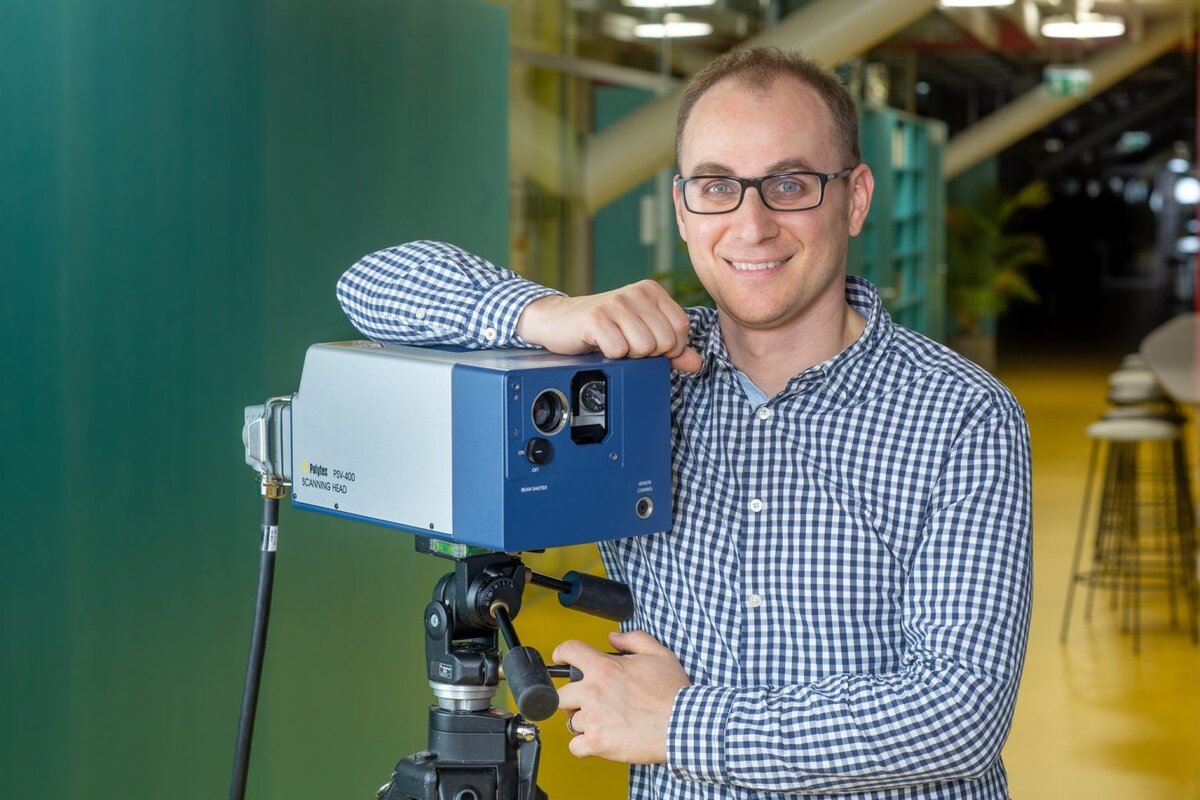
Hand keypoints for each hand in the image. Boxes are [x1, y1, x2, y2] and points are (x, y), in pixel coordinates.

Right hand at [517, 281, 702, 372]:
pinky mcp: (596, 318)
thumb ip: (672, 349)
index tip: (647, 344)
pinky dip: (610, 356)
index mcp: (652, 291)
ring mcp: (616, 303)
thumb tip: (696, 363)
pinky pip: (619, 351)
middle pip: (665, 341)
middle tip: (626, 344)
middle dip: (648, 354)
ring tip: (613, 344)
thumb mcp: (641, 334)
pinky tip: (600, 345)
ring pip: (644, 348)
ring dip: (628, 355)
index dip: (668, 347)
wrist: (558, 321)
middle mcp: (636, 292)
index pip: (682, 328)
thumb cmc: (603, 328)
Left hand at [553, 630, 691, 763]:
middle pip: (562, 694)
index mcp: (603, 667)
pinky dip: (584, 745)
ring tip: (604, 722)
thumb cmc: (673, 692)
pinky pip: (575, 746)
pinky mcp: (597, 743)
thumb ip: (633, 640)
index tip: (562, 659)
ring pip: (571, 721)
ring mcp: (593, 719)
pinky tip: (599, 740)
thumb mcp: (658, 654)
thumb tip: (613, 638)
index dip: (562, 653)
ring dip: (583, 722)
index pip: (569, 651)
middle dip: (574, 698)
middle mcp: (593, 691)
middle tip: (590, 702)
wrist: (683, 724)